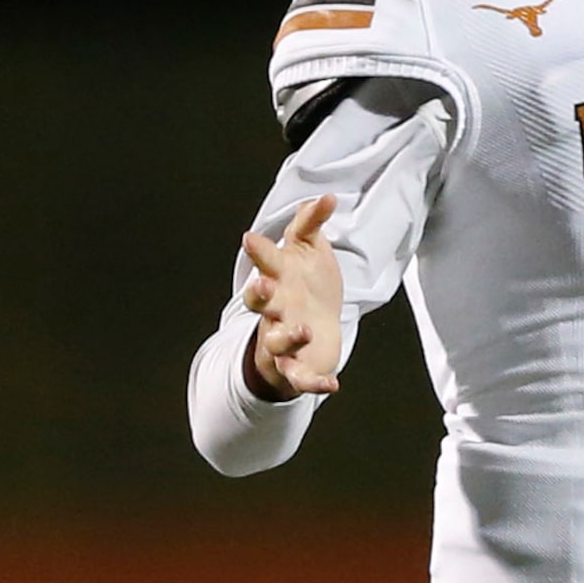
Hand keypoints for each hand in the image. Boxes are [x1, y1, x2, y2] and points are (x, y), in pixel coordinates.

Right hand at [241, 194, 343, 401]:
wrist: (312, 333)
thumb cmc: (306, 287)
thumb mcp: (308, 252)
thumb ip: (311, 225)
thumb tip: (329, 196)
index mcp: (276, 280)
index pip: (264, 264)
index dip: (258, 252)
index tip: (250, 238)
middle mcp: (275, 311)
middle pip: (260, 304)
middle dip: (259, 294)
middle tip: (261, 285)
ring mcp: (284, 340)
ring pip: (279, 341)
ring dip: (288, 336)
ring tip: (304, 330)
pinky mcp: (298, 367)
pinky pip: (302, 378)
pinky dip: (314, 383)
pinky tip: (333, 385)